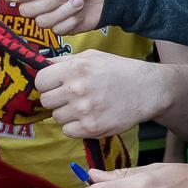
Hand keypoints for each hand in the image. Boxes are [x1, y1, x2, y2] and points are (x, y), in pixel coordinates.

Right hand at [0, 0, 108, 36]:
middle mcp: (40, 0)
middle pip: (26, 11)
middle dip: (47, 3)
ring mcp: (52, 15)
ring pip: (42, 22)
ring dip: (63, 11)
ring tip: (78, 0)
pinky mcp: (64, 27)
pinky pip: (58, 30)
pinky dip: (71, 20)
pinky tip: (81, 11)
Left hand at [37, 52, 165, 138]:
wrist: (146, 89)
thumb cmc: (118, 70)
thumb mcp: (92, 56)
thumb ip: (66, 61)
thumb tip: (43, 66)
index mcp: (75, 68)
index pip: (40, 81)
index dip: (46, 84)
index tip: (54, 86)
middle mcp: (77, 89)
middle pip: (46, 101)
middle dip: (55, 99)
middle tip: (70, 97)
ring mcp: (84, 110)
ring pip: (56, 117)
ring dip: (66, 114)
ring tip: (83, 106)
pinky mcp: (91, 128)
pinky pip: (68, 131)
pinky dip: (75, 127)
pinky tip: (88, 117)